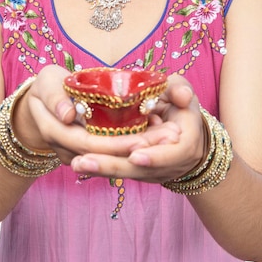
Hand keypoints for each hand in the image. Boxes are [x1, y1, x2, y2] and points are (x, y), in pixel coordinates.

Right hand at [21, 65, 173, 165]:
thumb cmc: (46, 86)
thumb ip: (54, 96)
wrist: (39, 104)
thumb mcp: (46, 82)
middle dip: (140, 147)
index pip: (90, 143)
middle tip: (172, 135)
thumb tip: (68, 115)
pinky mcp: (90, 152)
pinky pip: (114, 152)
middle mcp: (67, 149)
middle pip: (108, 154)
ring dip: (144, 148)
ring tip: (172, 136)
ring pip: (114, 156)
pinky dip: (136, 145)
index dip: (118, 143)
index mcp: (55, 131)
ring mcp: (78, 154)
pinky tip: (159, 135)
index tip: (146, 137)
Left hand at [69, 74, 206, 183]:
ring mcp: (151, 170)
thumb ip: (180, 90)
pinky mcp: (136, 170)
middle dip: (112, 166)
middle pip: (139, 169)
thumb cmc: (182, 107)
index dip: (155, 157)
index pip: (171, 155)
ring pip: (125, 171)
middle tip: (84, 161)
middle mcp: (166, 164)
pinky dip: (100, 167)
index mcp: (184, 146)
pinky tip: (78, 161)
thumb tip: (183, 97)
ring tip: (76, 162)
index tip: (135, 155)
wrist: (184, 131)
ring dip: (100, 169)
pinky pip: (118, 168)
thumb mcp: (183, 93)